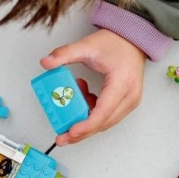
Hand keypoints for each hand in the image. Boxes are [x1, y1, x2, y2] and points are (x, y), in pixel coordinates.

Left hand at [40, 29, 146, 145]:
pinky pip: (105, 116)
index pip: (103, 112)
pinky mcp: (125, 104)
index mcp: (122, 83)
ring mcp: (129, 102)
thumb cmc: (116, 44)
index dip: (86, 126)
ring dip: (84, 119)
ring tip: (71, 99)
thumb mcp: (87, 46)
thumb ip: (65, 54)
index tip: (71, 132)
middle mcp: (129, 97)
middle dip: (80, 131)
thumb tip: (46, 63)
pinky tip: (83, 96)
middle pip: (102, 123)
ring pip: (103, 123)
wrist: (132, 41)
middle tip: (61, 136)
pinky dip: (90, 113)